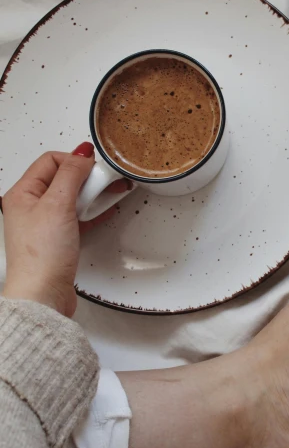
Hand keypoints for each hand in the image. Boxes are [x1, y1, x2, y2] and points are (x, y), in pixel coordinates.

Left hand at [1, 143, 126, 316]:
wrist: (43, 293)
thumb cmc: (41, 256)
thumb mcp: (58, 205)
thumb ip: (71, 175)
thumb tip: (81, 154)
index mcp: (22, 193)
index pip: (51, 160)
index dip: (75, 160)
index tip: (96, 168)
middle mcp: (31, 206)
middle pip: (63, 178)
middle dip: (86, 177)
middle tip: (105, 182)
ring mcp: (45, 223)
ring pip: (72, 197)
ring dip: (90, 194)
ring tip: (106, 195)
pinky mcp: (58, 239)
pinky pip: (77, 216)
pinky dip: (91, 211)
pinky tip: (103, 211)